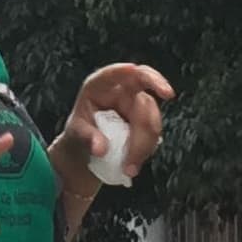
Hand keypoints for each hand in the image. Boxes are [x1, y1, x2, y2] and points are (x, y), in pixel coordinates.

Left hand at [59, 64, 176, 182]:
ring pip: (153, 123)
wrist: (84, 147)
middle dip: (142, 137)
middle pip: (145, 106)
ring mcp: (136, 104)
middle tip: (130, 165)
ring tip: (129, 169)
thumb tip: (101, 148)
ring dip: (145, 148)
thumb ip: (87, 138)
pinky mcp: (145, 120)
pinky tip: (133, 163)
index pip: (125, 73)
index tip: (166, 92)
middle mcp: (122, 90)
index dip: (148, 78)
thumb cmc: (79, 132)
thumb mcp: (75, 134)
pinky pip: (153, 135)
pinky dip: (145, 151)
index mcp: (101, 85)